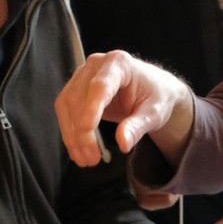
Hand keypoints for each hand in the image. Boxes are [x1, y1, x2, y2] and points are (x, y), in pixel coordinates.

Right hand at [54, 50, 193, 166]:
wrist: (152, 90)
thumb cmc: (156, 97)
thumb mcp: (155, 113)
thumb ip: (139, 126)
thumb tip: (123, 144)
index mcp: (119, 63)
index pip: (101, 85)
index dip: (92, 107)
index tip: (88, 128)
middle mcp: (96, 65)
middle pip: (79, 97)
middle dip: (82, 130)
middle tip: (91, 158)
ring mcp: (83, 75)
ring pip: (67, 104)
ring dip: (72, 134)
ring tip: (85, 160)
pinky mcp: (76, 89)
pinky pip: (66, 111)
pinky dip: (69, 132)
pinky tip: (77, 152)